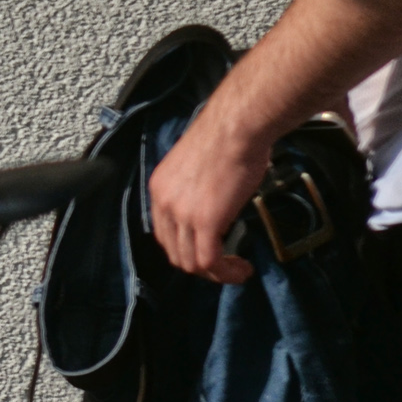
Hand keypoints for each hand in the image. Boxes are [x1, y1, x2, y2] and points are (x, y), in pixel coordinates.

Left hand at [147, 113, 270, 284]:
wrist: (237, 127)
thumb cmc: (228, 138)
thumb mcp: (198, 167)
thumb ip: (196, 189)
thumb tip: (213, 205)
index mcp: (159, 188)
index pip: (164, 231)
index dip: (187, 247)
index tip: (211, 250)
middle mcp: (163, 202)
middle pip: (173, 251)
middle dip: (199, 265)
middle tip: (225, 265)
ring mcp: (181, 213)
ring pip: (190, 262)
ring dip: (214, 273)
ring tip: (236, 270)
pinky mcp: (205, 221)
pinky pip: (208, 261)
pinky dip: (225, 272)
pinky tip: (241, 269)